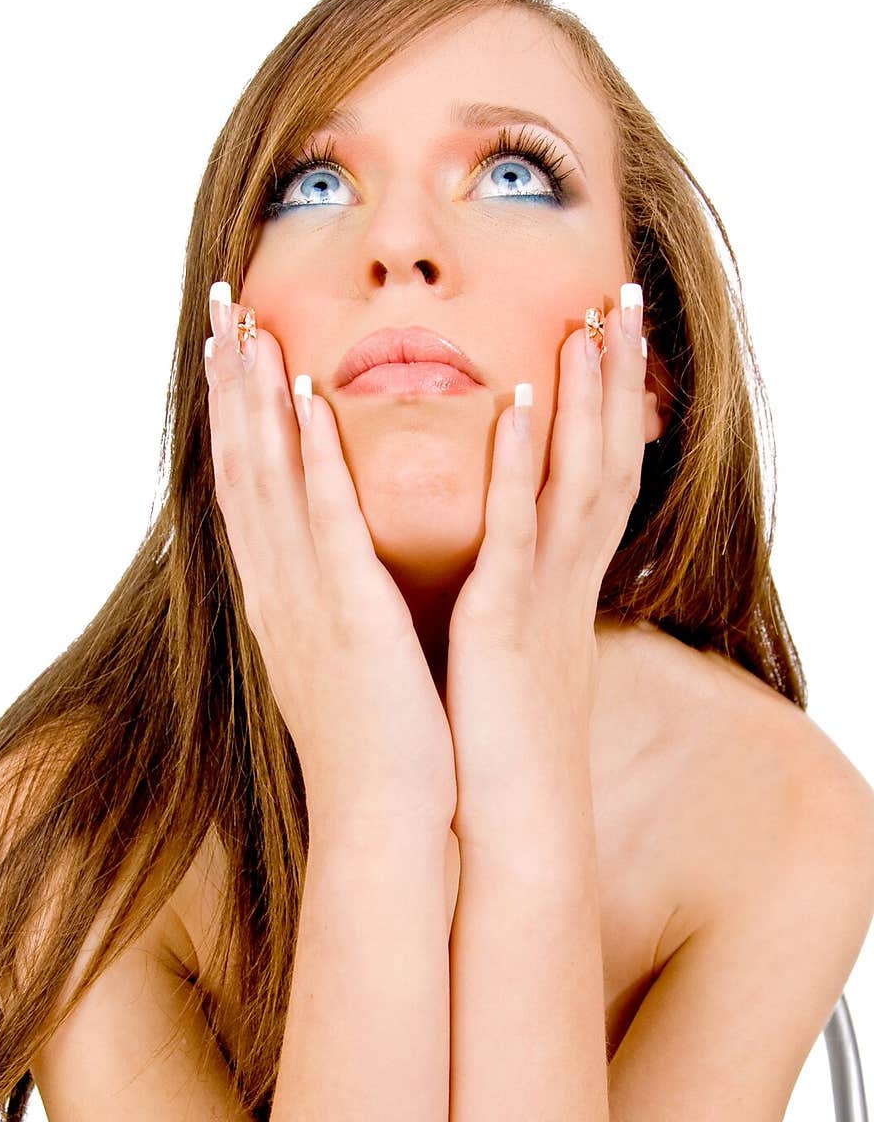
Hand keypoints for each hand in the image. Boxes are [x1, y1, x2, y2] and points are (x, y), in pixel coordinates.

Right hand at [204, 284, 456, 842]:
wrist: (383, 813)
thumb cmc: (375, 736)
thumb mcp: (341, 653)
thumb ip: (334, 596)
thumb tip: (337, 560)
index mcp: (280, 595)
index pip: (245, 487)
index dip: (234, 415)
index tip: (232, 351)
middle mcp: (277, 587)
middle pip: (241, 466)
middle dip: (229, 385)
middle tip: (221, 308)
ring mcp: (306, 598)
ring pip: (270, 480)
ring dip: (256, 400)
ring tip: (250, 327)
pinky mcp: (349, 612)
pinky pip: (328, 522)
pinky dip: (313, 459)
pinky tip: (308, 403)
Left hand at [445, 289, 649, 848]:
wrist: (510, 826)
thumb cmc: (502, 744)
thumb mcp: (514, 651)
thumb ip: (513, 597)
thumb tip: (500, 567)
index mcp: (558, 584)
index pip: (594, 473)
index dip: (608, 404)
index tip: (606, 335)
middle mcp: (563, 579)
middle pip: (604, 455)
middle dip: (616, 376)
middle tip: (621, 295)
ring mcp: (541, 596)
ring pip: (577, 476)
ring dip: (587, 396)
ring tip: (590, 320)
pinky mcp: (507, 621)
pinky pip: (520, 530)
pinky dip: (525, 464)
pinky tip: (526, 401)